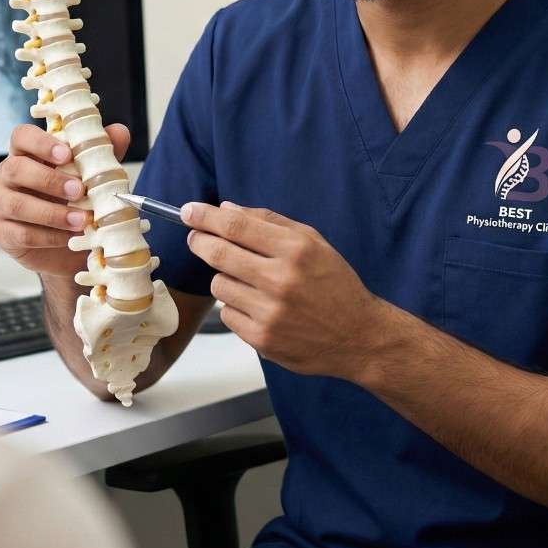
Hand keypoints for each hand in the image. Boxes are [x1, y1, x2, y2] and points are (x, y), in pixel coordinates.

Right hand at [0, 123, 129, 276]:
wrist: (69, 246)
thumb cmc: (76, 201)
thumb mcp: (93, 177)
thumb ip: (102, 154)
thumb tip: (119, 131)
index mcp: (27, 153)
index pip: (21, 136)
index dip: (40, 142)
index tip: (66, 153)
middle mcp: (8, 175)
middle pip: (15, 169)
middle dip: (49, 180)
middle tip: (79, 190)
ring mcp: (1, 204)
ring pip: (16, 204)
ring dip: (52, 213)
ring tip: (81, 220)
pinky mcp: (3, 233)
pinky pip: (20, 233)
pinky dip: (48, 236)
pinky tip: (68, 237)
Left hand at [183, 201, 388, 379]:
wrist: (358, 336)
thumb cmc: (336, 285)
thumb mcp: (313, 242)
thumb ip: (270, 222)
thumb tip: (227, 209)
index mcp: (295, 250)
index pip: (236, 227)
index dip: (206, 217)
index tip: (189, 211)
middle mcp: (281, 280)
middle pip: (218, 253)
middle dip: (200, 241)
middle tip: (196, 238)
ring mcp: (270, 312)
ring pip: (219, 285)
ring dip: (225, 277)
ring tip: (248, 281)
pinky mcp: (262, 339)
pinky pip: (227, 313)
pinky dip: (235, 306)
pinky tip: (258, 306)